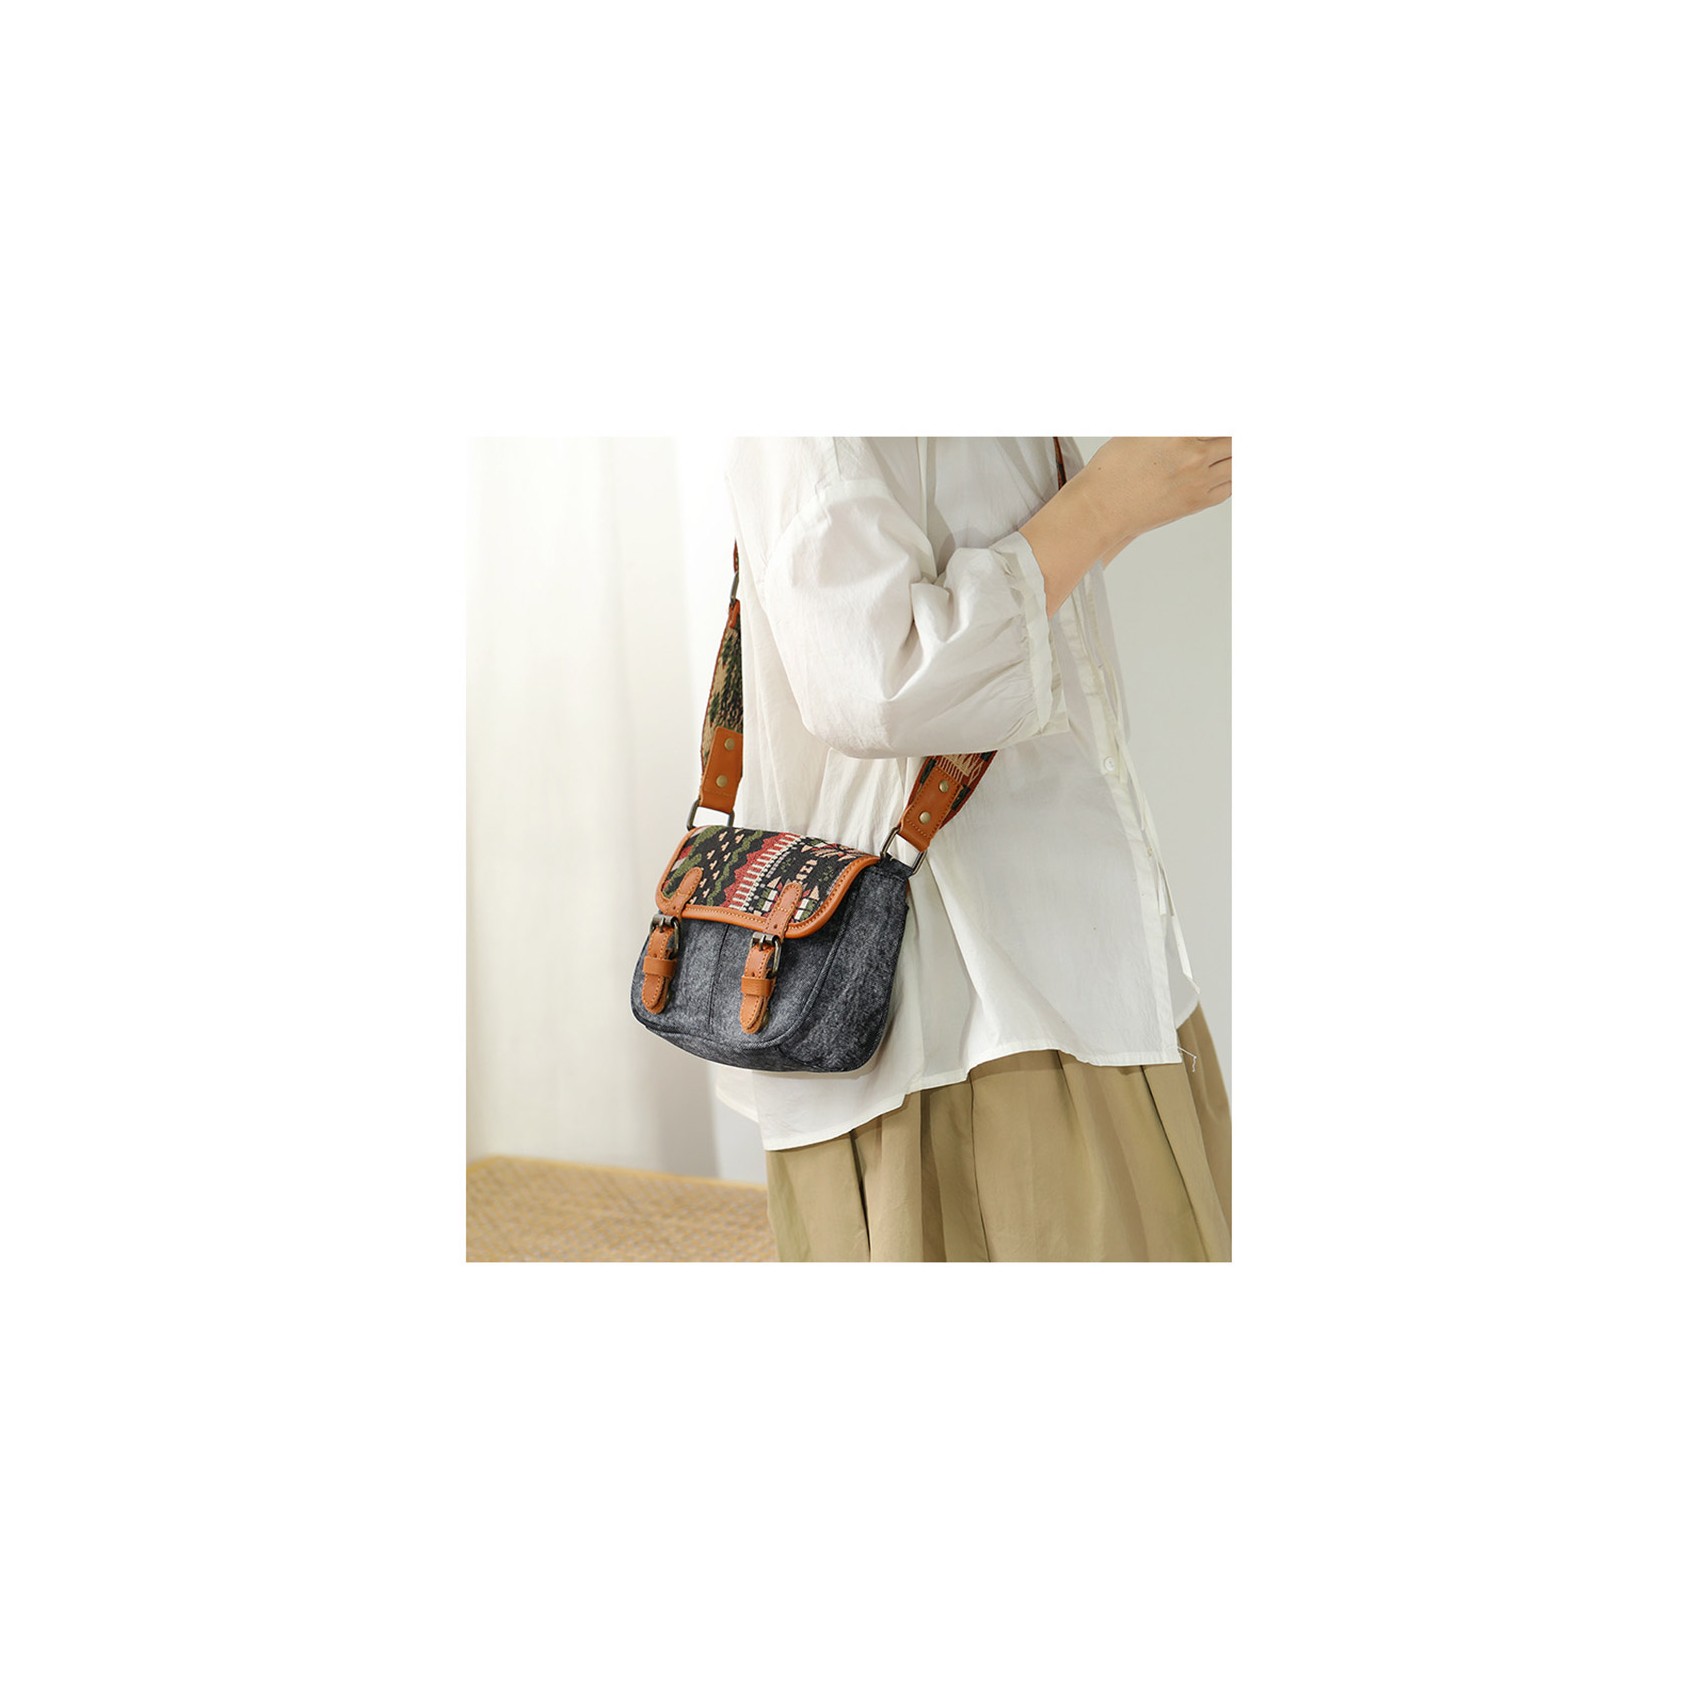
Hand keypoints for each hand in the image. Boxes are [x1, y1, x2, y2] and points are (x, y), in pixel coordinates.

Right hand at [1077, 437, 1231, 553]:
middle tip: (1227, 437)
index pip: (1218, 424)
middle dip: (1230, 437)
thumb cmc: (1113, 469)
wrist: (1102, 509)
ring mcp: (1199, 480)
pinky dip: (1231, 474)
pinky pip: (1230, 486)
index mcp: (1178, 433)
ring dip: (1234, 453)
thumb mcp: (1140, 431)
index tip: (1217, 430)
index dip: (1220, 427)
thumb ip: (1170, 426)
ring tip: (1228, 449)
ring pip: (1236, 462)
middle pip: (1233, 440)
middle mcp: (1193, 456)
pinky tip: (1224, 468)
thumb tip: (1190, 429)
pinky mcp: (1198, 501)